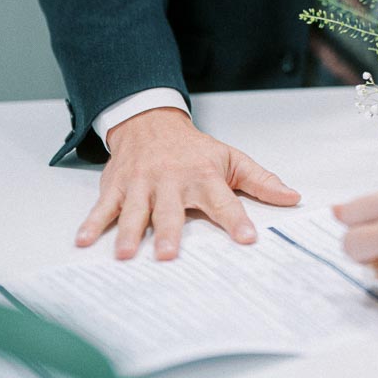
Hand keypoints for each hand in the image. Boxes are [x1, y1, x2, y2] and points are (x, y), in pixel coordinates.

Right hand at [75, 108, 300, 259]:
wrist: (152, 122)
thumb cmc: (194, 149)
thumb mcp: (231, 159)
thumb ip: (261, 182)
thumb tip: (293, 197)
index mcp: (204, 176)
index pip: (224, 200)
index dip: (236, 219)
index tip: (247, 239)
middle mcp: (172, 181)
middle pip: (171, 210)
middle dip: (169, 232)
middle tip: (168, 254)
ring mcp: (142, 184)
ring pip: (136, 210)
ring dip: (130, 232)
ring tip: (126, 255)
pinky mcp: (118, 187)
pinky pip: (103, 207)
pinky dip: (92, 223)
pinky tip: (84, 241)